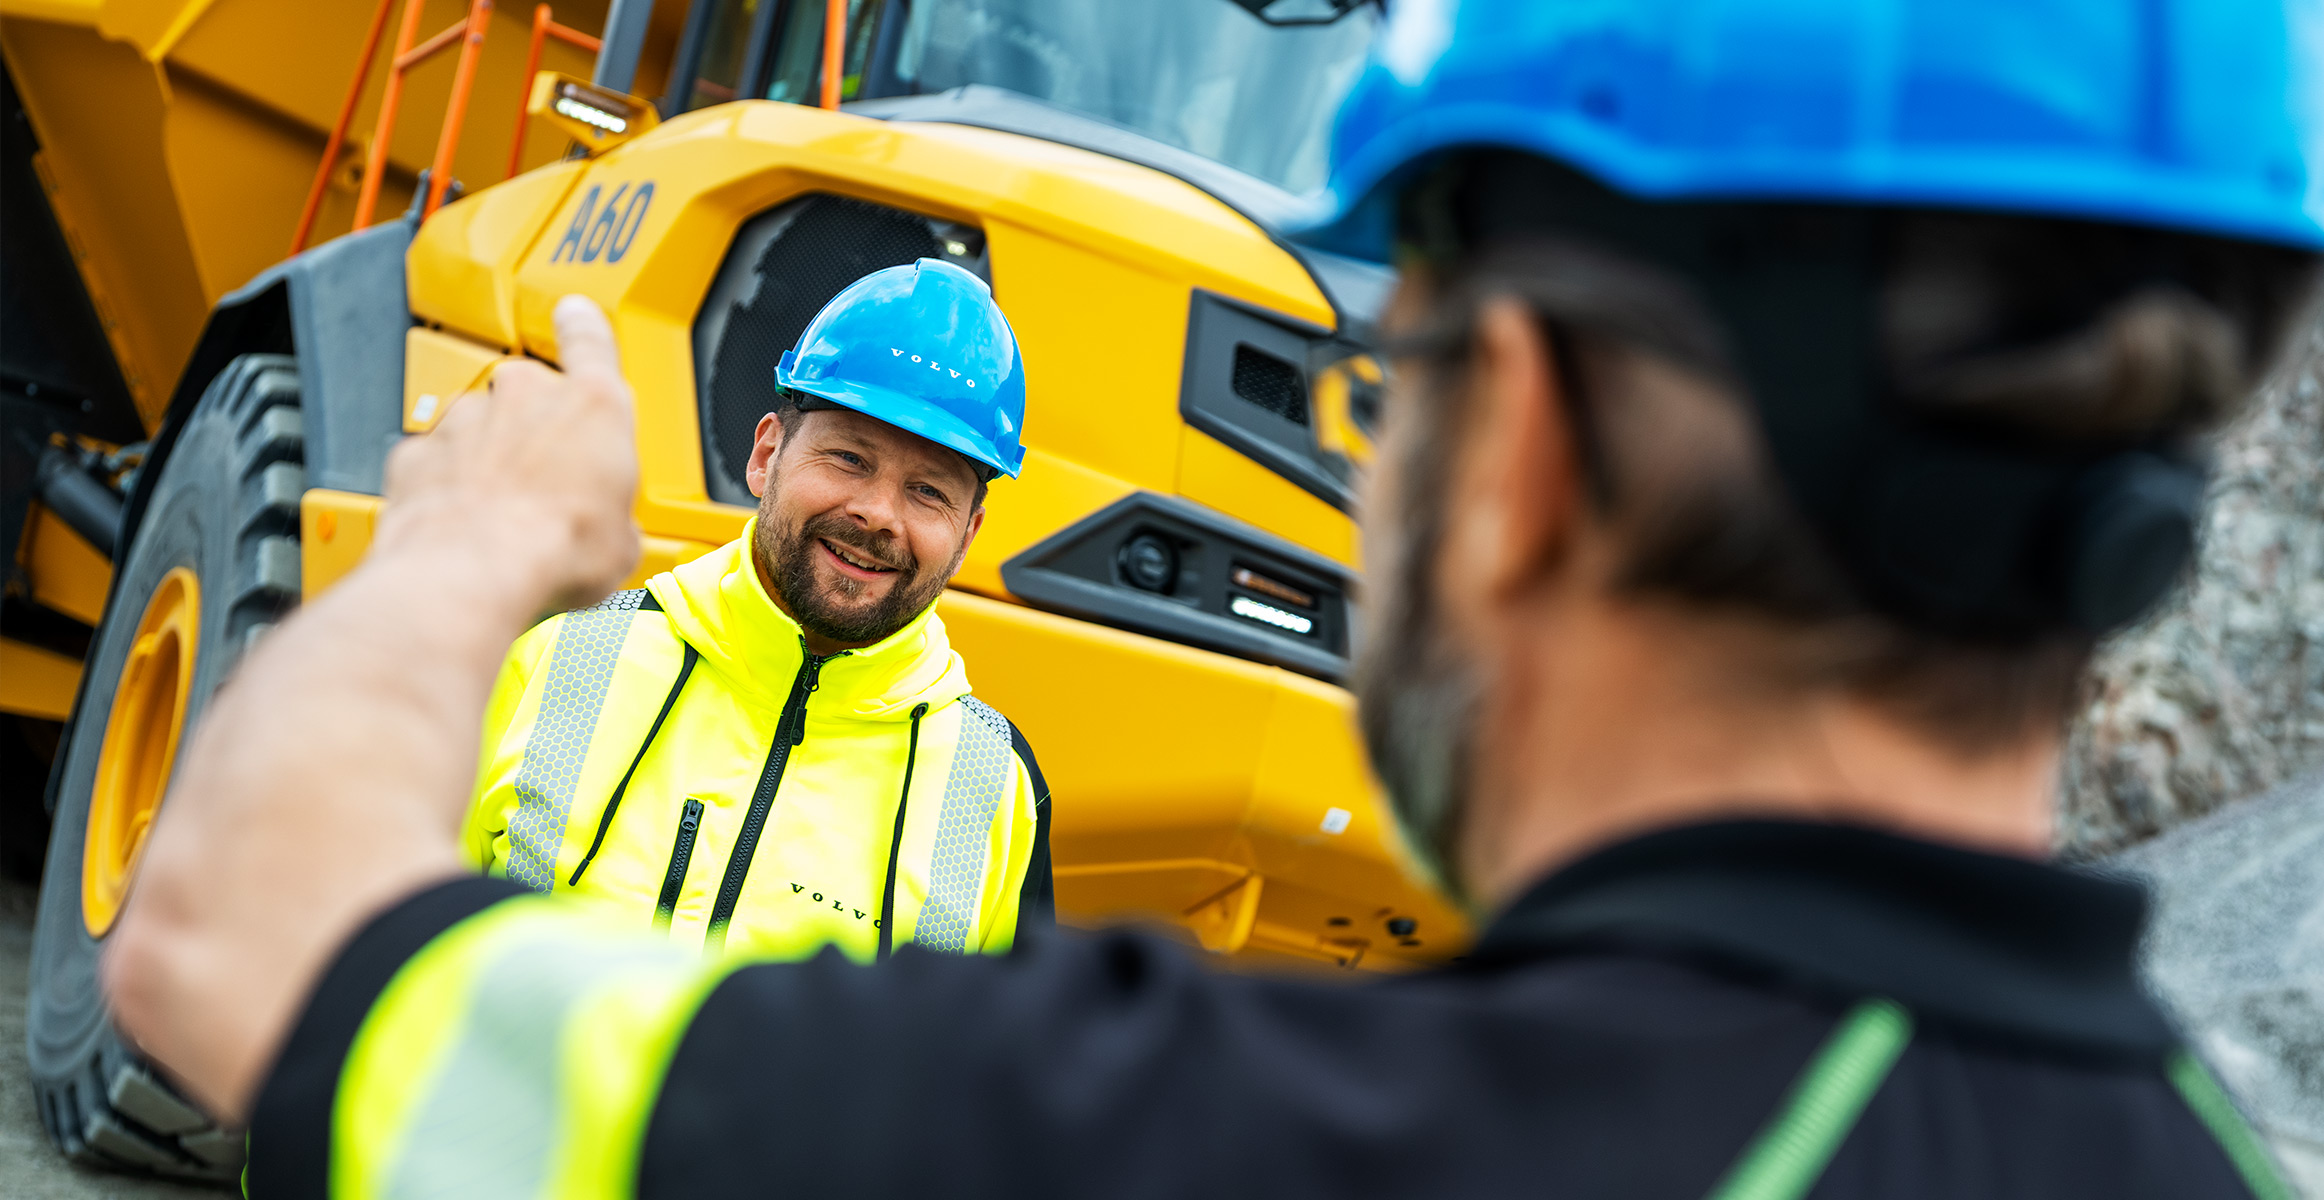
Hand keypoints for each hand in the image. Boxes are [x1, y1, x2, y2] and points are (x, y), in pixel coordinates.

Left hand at [380, 294, 641, 612]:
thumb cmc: (552, 549)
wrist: (473, 573)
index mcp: (593, 406)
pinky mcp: (419, 452)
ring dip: (491, 464)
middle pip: (531, 397)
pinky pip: (436, 463)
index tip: (577, 314)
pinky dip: (447, 488)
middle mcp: (525, 396)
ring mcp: (466, 419)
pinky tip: (463, 527)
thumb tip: (610, 532)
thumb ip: (617, 516)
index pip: (591, 341)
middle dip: (537, 435)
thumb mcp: (623, 542)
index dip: (584, 326)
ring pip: (481, 430)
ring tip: (504, 519)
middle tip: (549, 488)